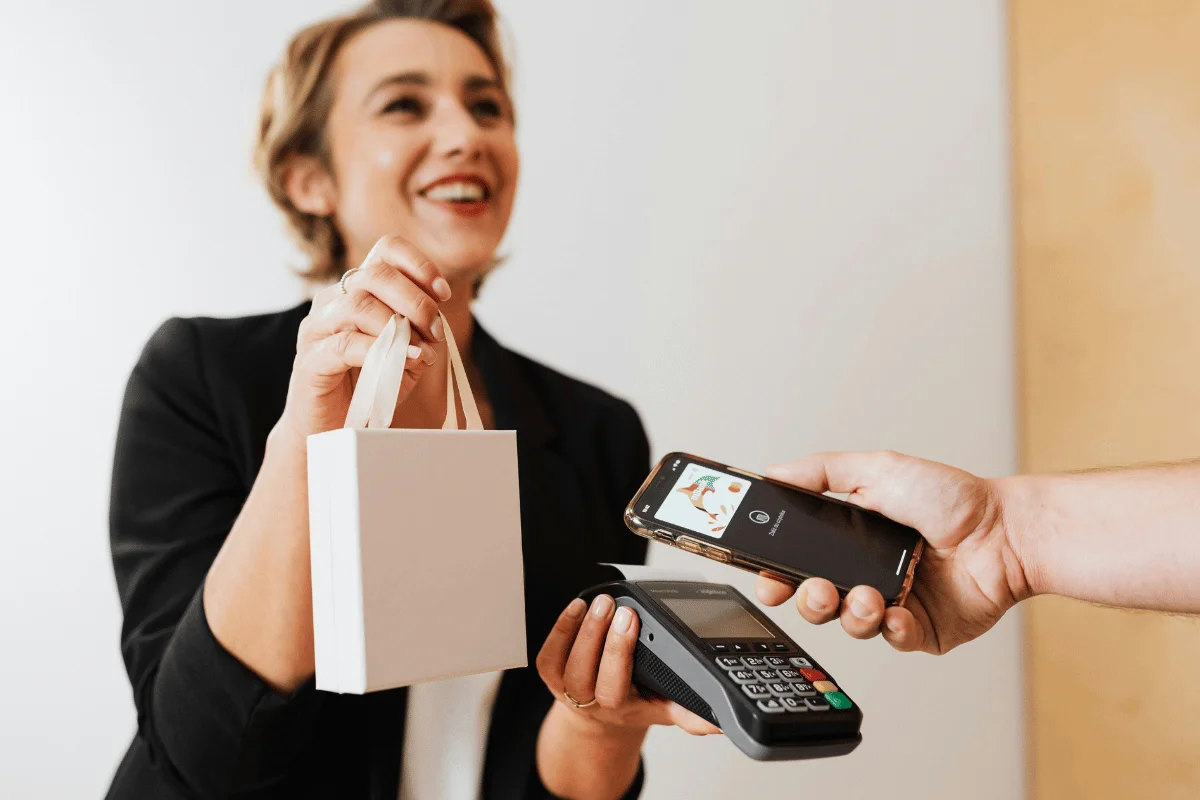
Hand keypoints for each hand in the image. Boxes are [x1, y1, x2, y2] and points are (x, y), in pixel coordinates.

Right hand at [277, 235, 450, 442]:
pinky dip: (381, 350)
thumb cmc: (366, 388)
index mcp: (356, 291)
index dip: (418, 264)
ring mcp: (317, 328)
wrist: (327, 430)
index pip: (385, 251)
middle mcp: (332, 301)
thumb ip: (419, 338)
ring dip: (399, 325)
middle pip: (375, 274)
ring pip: (358, 304)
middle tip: (435, 329)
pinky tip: (405, 360)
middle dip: (416, 299)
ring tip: (421, 350)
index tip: (443, 293)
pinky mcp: (311, 360)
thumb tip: (434, 331)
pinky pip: (345, 344)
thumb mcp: (404, 358)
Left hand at [536, 594, 721, 735]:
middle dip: (602, 637)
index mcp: (620, 708)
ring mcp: (568, 688)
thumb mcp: (665, 709)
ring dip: (582, 631)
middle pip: (587, 674)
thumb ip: (690, 713)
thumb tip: (721, 720)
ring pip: (567, 663)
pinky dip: (560, 630)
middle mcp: (591, 701)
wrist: (601, 718)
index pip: (616, 687)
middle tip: (621, 607)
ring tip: (601, 602)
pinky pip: (549, 655)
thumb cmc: (634, 704)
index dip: (620, 653)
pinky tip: (575, 608)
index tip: (636, 620)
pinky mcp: (552, 675)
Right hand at [755, 451, 1030, 653]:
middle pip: (817, 599)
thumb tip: (776, 472)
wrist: (1006, 533)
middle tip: (817, 590)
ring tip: (867, 596)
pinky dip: (891, 629)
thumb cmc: (953, 499)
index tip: (766, 577)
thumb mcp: (879, 469)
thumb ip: (823, 470)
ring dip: (850, 613)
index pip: (799, 561)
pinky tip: (898, 612)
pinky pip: (893, 640)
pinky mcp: (921, 630)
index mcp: (850, 538)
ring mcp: (893, 603)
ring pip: (850, 624)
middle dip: (808, 600)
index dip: (777, 572)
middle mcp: (867, 572)